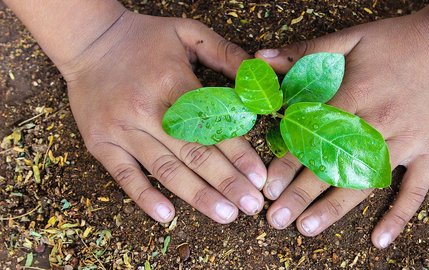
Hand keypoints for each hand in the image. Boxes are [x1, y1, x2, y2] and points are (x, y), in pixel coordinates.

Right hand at [60, 11, 266, 222]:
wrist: (88, 40)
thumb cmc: (144, 39)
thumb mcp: (188, 33)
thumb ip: (225, 53)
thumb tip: (258, 77)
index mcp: (172, 81)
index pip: (211, 124)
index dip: (238, 153)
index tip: (259, 177)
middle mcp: (146, 109)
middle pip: (192, 153)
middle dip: (226, 182)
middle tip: (251, 205)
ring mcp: (121, 129)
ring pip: (165, 169)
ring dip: (197, 195)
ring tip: (225, 215)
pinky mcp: (101, 143)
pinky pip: (124, 175)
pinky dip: (145, 197)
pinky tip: (167, 216)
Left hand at [256, 9, 428, 246]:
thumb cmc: (400, 39)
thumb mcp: (351, 37)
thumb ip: (307, 51)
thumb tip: (262, 59)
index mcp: (356, 95)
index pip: (314, 135)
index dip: (289, 162)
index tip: (268, 186)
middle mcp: (379, 122)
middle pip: (335, 164)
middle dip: (302, 194)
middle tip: (275, 219)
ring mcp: (408, 140)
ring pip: (367, 182)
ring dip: (335, 208)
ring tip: (307, 228)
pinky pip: (417, 189)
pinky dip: (399, 215)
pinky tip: (379, 239)